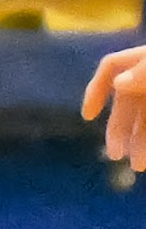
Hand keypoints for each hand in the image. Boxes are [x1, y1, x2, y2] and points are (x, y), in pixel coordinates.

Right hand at [87, 43, 145, 169]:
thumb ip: (143, 72)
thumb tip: (119, 84)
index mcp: (142, 61)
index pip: (111, 68)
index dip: (97, 90)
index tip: (87, 116)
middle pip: (128, 102)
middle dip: (119, 128)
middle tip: (114, 154)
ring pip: (145, 119)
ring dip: (138, 142)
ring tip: (137, 166)